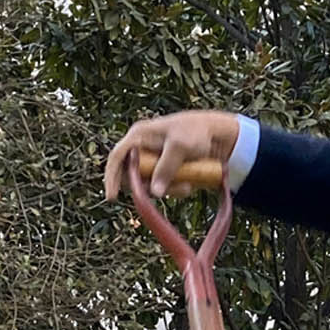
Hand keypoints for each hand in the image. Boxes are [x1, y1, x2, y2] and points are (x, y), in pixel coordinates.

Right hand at [103, 109, 241, 203]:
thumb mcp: (180, 146)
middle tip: (170, 190)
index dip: (111, 177)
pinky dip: (174, 190)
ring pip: (148, 185)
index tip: (112, 197)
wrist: (217, 135)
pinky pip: (161, 187)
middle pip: (132, 177)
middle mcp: (141, 149)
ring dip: (167, 190)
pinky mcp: (163, 171)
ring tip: (187, 186)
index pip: (117, 157)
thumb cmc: (196, 132)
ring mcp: (152, 161)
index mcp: (138, 136)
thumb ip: (166, 167)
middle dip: (149, 187)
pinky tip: (189, 185)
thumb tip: (154, 192)